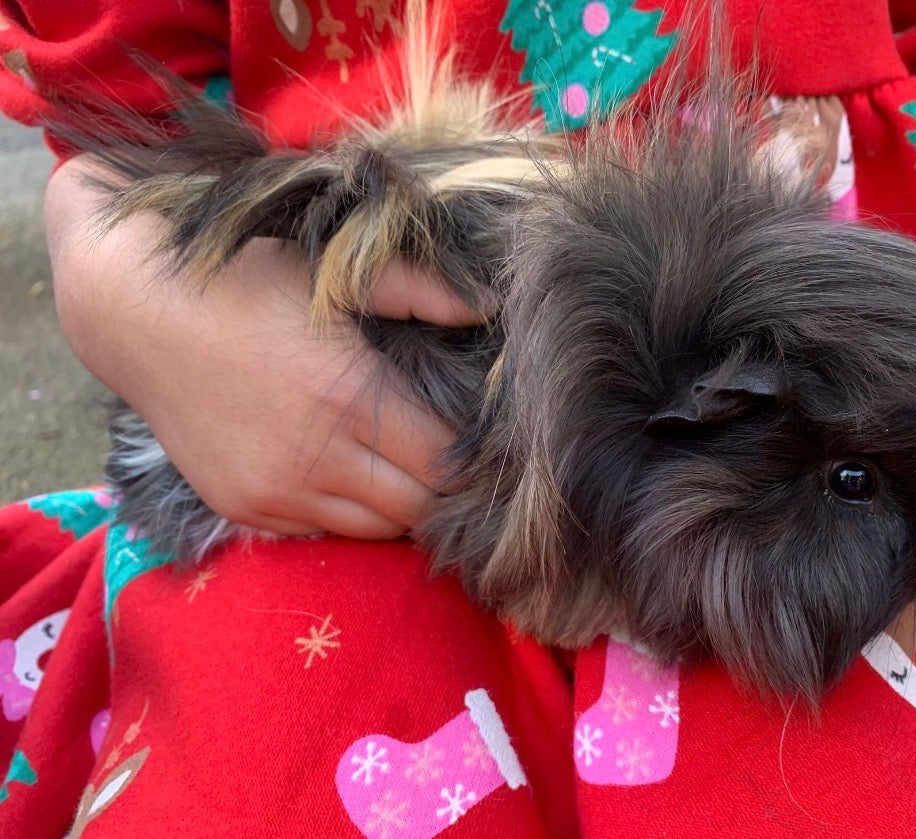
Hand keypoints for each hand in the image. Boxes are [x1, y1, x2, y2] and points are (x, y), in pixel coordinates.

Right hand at [46, 155, 482, 539]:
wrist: (133, 312)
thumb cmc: (244, 280)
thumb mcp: (334, 270)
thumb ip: (420, 288)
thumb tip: (489, 306)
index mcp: (347, 400)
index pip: (445, 465)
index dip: (474, 459)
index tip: (486, 439)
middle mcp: (313, 461)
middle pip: (418, 510)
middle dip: (445, 490)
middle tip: (455, 457)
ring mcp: (273, 493)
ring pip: (374, 530)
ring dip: (400, 505)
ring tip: (407, 464)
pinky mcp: (242, 509)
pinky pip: (322, 531)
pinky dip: (347, 512)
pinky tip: (349, 471)